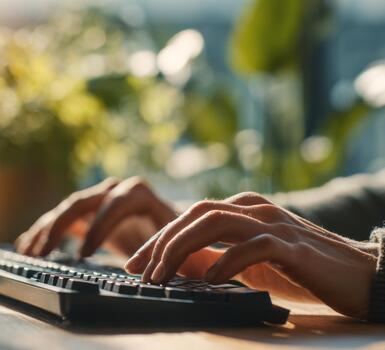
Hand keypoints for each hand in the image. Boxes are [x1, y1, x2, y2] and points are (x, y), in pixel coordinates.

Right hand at [15, 177, 175, 257]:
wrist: (170, 228)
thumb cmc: (178, 238)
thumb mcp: (179, 241)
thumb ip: (171, 250)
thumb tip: (160, 267)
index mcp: (138, 194)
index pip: (114, 204)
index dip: (98, 227)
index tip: (83, 255)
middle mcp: (114, 190)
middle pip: (82, 202)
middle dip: (60, 227)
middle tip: (44, 253)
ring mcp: (97, 199)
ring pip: (66, 210)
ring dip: (45, 230)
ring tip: (29, 253)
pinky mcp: (87, 213)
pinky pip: (61, 219)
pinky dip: (43, 231)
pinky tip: (25, 245)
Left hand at [125, 192, 377, 318]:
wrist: (360, 274)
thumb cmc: (301, 270)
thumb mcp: (250, 263)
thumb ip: (218, 257)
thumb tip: (178, 267)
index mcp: (244, 210)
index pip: (190, 215)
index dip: (158, 238)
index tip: (134, 263)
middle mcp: (256, 209)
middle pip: (196, 213)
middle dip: (161, 241)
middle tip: (138, 270)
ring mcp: (275, 223)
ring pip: (216, 221)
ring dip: (182, 248)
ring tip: (162, 276)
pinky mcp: (293, 245)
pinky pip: (253, 246)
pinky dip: (226, 261)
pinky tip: (208, 280)